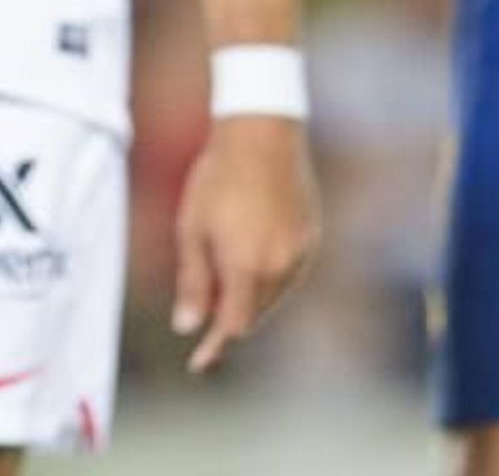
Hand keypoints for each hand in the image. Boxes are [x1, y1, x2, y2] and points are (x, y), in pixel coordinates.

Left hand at [170, 116, 319, 371]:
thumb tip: (186, 328)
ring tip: (223, 270)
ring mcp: (300, 253)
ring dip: (249, 297)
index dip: (215, 347)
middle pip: (253, 314)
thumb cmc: (217, 179)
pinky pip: (289, 273)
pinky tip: (250, 255)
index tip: (199, 363)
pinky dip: (268, 277)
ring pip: (273, 296)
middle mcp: (279, 267)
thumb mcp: (192, 229)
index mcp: (246, 267)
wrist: (261, 135)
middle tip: (202, 307)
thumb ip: (193, 282)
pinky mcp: (312, 238)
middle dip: (228, 318)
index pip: (233, 326)